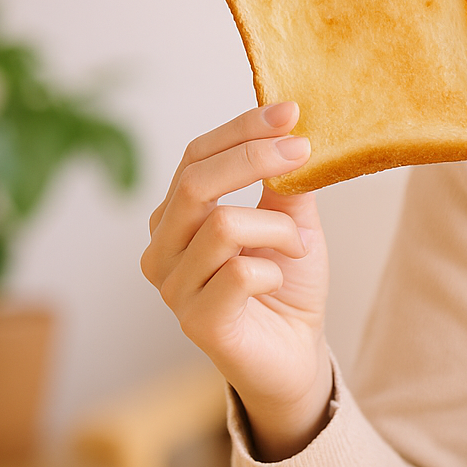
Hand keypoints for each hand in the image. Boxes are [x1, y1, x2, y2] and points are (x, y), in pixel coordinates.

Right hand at [141, 101, 332, 459]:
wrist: (296, 354)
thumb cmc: (287, 286)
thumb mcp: (292, 221)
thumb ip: (286, 182)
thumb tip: (294, 130)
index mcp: (176, 217)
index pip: (195, 156)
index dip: (241, 130)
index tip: (290, 111)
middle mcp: (162, 249)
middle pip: (195, 182)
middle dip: (254, 158)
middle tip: (303, 151)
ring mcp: (173, 287)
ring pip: (222, 225)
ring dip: (277, 228)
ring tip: (297, 245)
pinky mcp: (197, 321)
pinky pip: (239, 272)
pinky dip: (274, 267)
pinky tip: (279, 278)